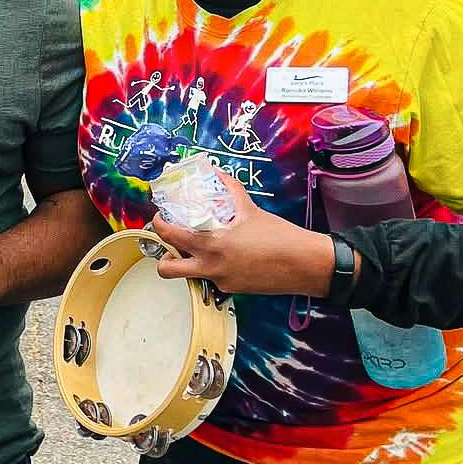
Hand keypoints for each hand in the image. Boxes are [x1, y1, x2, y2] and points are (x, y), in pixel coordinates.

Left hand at [151, 170, 335, 298]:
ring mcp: (220, 281)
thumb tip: (217, 173)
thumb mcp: (250, 209)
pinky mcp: (232, 290)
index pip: (170, 236)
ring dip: (186, 264)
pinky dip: (213, 268)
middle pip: (167, 269)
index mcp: (211, 244)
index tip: (160, 217)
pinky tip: (227, 256)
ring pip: (189, 276)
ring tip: (195, 250)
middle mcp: (211, 266)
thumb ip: (230, 190)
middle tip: (169, 242)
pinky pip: (213, 279)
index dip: (158, 225)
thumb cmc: (279, 236)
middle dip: (162, 257)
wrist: (304, 265)